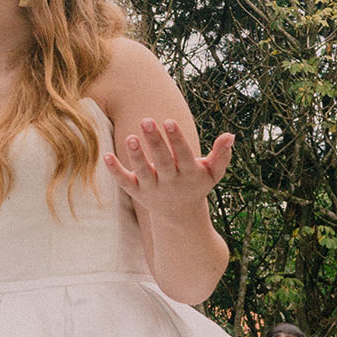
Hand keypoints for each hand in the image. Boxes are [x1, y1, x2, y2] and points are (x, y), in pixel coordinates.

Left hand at [103, 119, 232, 214]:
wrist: (180, 216)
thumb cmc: (196, 185)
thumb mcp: (212, 173)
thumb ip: (221, 155)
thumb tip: (231, 135)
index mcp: (189, 174)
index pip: (183, 155)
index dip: (176, 139)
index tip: (169, 121)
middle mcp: (170, 182)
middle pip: (162, 161)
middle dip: (155, 141)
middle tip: (146, 120)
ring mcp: (152, 188)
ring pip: (142, 172)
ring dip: (136, 156)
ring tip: (130, 137)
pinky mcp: (137, 192)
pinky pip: (124, 182)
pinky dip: (115, 170)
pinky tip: (105, 155)